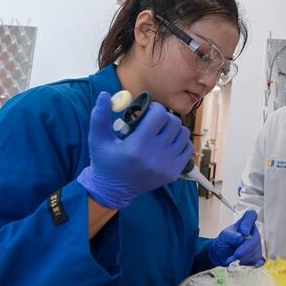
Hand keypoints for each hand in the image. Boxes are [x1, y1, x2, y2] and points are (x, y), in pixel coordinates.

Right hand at [77, 91, 193, 208]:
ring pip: (183, 133)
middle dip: (164, 117)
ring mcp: (167, 166)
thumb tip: (104, 95)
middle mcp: (155, 157)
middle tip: (154, 121)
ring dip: (174, 128)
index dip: (154, 108)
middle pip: (173, 122)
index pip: (159, 115)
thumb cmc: (105, 162)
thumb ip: (100, 116)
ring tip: (161, 131)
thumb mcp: (97, 139)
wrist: (114, 190)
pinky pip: (188, 148)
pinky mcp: (174, 173)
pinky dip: (180, 142)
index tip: (147, 111)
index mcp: (137, 147)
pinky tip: (168, 143)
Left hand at [208, 210, 264, 266]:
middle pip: (255, 239)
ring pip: (255, 251)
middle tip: (235, 254)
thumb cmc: (224, 242)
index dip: (249, 223)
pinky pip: (255, 260)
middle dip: (245, 249)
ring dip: (243, 257)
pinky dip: (245, 263)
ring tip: (233, 258)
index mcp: (245, 223)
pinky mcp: (257, 255)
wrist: (222, 255)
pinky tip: (239, 262)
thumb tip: (240, 237)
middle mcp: (253, 232)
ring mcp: (256, 244)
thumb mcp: (223, 236)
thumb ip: (230, 235)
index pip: (251, 215)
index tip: (243, 232)